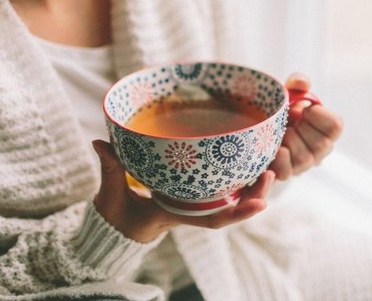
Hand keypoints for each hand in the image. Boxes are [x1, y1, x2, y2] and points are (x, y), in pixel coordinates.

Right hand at [92, 140, 274, 242]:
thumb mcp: (111, 193)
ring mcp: (191, 203)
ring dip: (251, 186)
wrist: (114, 227)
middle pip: (229, 209)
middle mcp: (189, 210)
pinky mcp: (189, 194)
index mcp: (176, 214)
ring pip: (229, 199)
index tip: (260, 204)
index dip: (237, 214)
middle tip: (271, 173)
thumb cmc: (115, 214)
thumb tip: (100, 143)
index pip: (211, 220)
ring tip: (269, 166)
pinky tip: (248, 163)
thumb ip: (110, 167)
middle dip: (254, 195)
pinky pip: (217, 189)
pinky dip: (235, 179)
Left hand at [269, 73, 342, 180]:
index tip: (305, 109)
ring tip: (280, 132)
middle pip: (321, 145)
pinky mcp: (285, 173)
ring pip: (304, 158)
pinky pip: (286, 172)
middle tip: (290, 121)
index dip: (318, 115)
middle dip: (301, 128)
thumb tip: (301, 83)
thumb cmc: (283, 109)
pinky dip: (278, 159)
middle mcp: (320, 150)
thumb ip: (298, 82)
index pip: (335, 126)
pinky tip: (274, 147)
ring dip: (288, 141)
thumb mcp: (291, 92)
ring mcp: (303, 164)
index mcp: (327, 128)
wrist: (260, 124)